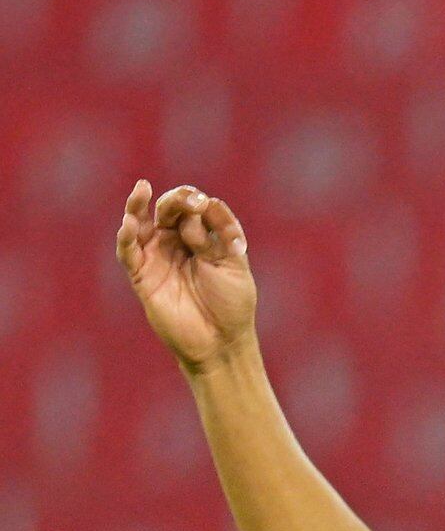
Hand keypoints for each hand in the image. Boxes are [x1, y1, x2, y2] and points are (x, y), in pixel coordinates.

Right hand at [118, 182, 258, 370]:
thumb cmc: (231, 303)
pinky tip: (129, 223)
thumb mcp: (233, 265)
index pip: (194, 209)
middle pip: (167, 210)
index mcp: (202, 237)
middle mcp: (176, 242)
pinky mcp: (142, 275)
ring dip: (138, 205)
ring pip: (139, 223)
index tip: (207, 205)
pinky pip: (128, 251)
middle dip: (176, 201)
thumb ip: (216, 237)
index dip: (198, 202)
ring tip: (143, 189)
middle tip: (189, 201)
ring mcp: (156, 256)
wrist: (221, 340)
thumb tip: (200, 207)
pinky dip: (126, 236)